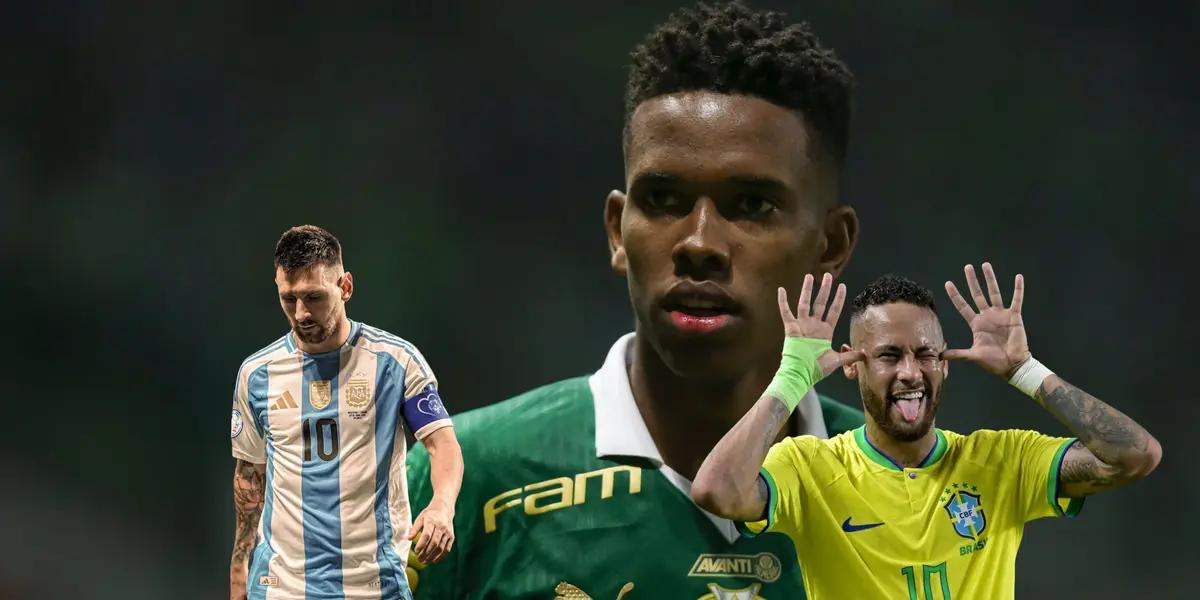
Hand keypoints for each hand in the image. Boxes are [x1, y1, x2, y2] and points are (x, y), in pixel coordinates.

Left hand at [409, 498, 454, 564]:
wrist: (444, 508)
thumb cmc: (430, 514)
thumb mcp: (420, 518)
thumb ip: (414, 528)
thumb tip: (409, 539)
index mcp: (432, 521)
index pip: (427, 535)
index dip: (421, 544)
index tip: (416, 551)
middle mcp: (441, 527)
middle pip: (434, 543)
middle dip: (426, 553)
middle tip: (419, 559)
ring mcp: (447, 532)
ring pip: (441, 547)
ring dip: (432, 557)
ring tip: (424, 562)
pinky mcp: (451, 536)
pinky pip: (447, 549)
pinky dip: (441, 556)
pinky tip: (434, 561)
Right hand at [777, 273, 863, 376]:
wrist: (800, 373)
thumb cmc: (816, 368)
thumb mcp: (837, 360)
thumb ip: (851, 356)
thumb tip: (866, 354)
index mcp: (825, 331)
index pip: (834, 310)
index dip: (839, 299)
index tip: (842, 286)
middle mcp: (814, 325)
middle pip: (821, 303)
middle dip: (825, 289)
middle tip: (828, 276)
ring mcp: (802, 325)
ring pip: (805, 303)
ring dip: (807, 290)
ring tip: (809, 276)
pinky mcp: (791, 328)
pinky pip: (785, 311)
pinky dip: (782, 301)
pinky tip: (781, 289)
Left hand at [943, 262, 1030, 376]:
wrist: (1012, 365)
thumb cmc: (994, 362)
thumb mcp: (973, 356)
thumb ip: (957, 354)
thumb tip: (939, 356)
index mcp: (976, 324)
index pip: (963, 306)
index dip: (956, 295)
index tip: (948, 283)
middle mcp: (987, 316)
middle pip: (977, 294)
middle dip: (972, 281)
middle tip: (967, 267)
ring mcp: (1001, 315)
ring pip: (994, 293)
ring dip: (990, 279)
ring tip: (985, 265)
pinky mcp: (1014, 316)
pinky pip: (1016, 300)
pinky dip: (1018, 289)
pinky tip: (1018, 277)